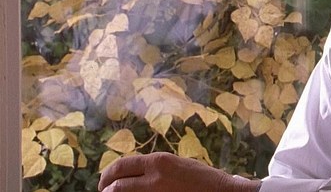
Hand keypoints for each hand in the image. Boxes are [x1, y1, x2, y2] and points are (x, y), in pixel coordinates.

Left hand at [98, 152, 260, 191]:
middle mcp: (153, 178)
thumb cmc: (204, 179)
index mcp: (159, 162)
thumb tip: (133, 176)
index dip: (108, 174)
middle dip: (106, 189)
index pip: (122, 166)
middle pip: (116, 185)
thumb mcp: (178, 165)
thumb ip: (156, 169)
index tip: (105, 181)